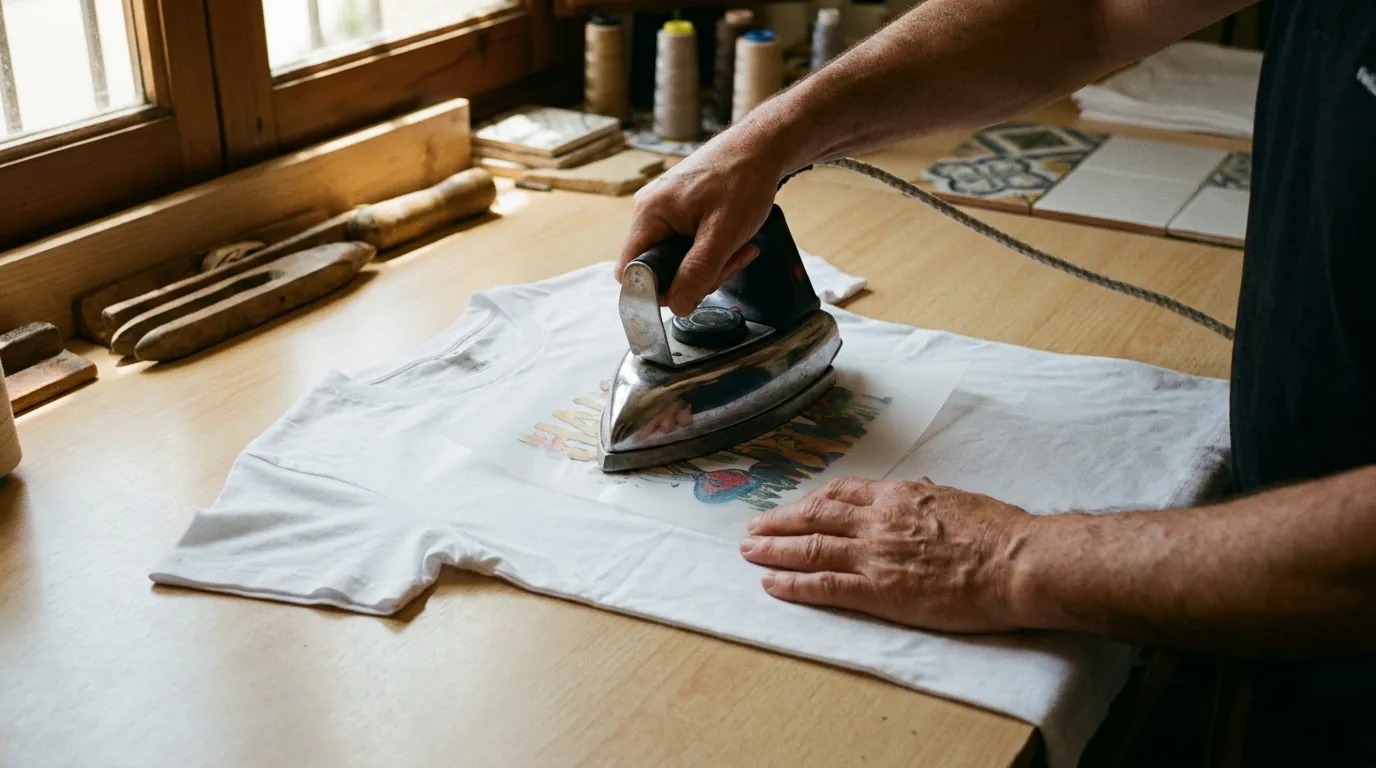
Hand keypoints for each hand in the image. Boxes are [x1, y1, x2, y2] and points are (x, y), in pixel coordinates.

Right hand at [617, 131, 790, 316]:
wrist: (762, 147)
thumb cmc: (742, 179)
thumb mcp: (723, 233)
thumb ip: (698, 272)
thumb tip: (678, 307)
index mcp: (649, 214)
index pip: (630, 272)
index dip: (656, 290)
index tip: (691, 290)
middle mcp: (649, 212)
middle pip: (657, 269)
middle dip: (695, 276)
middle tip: (728, 262)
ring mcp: (665, 212)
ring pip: (676, 260)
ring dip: (709, 265)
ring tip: (738, 247)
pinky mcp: (680, 213)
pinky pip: (687, 246)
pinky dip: (711, 252)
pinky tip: (733, 242)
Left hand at [739, 476, 1034, 632]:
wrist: (1016, 561)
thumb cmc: (999, 531)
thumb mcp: (957, 499)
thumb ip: (930, 496)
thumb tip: (919, 488)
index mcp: (898, 496)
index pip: (841, 494)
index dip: (811, 501)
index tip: (794, 506)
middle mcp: (878, 521)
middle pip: (814, 516)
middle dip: (779, 521)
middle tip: (753, 526)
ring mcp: (875, 555)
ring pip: (810, 547)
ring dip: (774, 549)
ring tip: (748, 552)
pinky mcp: (879, 591)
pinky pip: (824, 585)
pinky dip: (793, 584)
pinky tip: (771, 584)